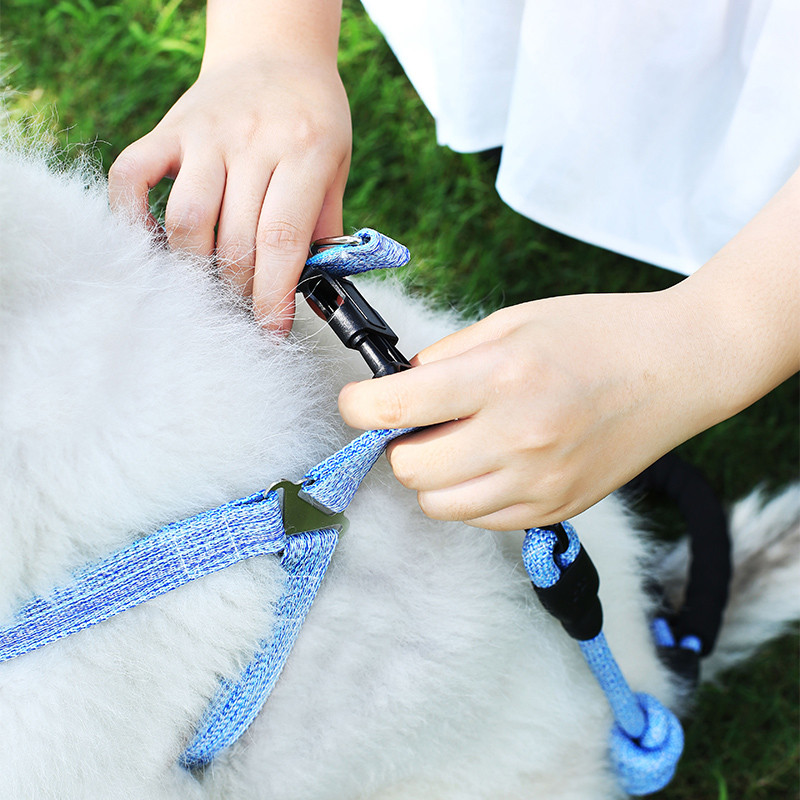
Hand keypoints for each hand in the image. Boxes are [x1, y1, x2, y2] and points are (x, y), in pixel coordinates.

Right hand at [108, 53, 350, 331]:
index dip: (274, 297)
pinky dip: (131, 218)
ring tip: (211, 287)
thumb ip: (324, 229)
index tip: (270, 332)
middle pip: (235, 240)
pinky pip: (132, 177)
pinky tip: (154, 246)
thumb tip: (315, 295)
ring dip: (196, 270)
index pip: (282, 241)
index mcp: (304, 151)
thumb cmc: (312, 120)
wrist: (276, 53)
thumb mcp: (336, 168)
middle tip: (244, 312)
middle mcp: (252, 141)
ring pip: (186, 220)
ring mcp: (205, 133)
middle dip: (239, 293)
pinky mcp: (168, 129)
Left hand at [338, 290, 706, 529]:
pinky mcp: (556, 510)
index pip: (395, 408)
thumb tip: (399, 388)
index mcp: (502, 377)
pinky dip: (469, 494)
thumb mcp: (513, 320)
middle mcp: (519, 438)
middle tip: (416, 423)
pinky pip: (480, 519)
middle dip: (397, 444)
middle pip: (409, 469)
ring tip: (457, 442)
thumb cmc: (596, 333)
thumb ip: (447, 356)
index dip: (358, 406)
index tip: (358, 402)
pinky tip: (492, 461)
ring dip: (431, 476)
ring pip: (438, 506)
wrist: (678, 368)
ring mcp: (540, 483)